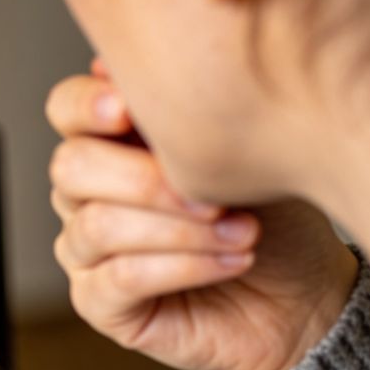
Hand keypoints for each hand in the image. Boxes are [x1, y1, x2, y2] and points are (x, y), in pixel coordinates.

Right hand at [47, 60, 358, 369]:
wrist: (303, 294)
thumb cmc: (273, 215)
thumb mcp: (246, 149)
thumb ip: (190, 110)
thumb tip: (112, 64)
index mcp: (110, 142)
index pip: (66, 109)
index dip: (86, 105)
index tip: (129, 110)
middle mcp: (85, 195)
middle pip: (71, 168)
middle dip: (143, 177)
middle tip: (215, 192)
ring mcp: (86, 252)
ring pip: (98, 226)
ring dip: (179, 228)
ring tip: (244, 231)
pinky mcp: (101, 305)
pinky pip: (121, 279)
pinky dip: (185, 266)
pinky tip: (234, 260)